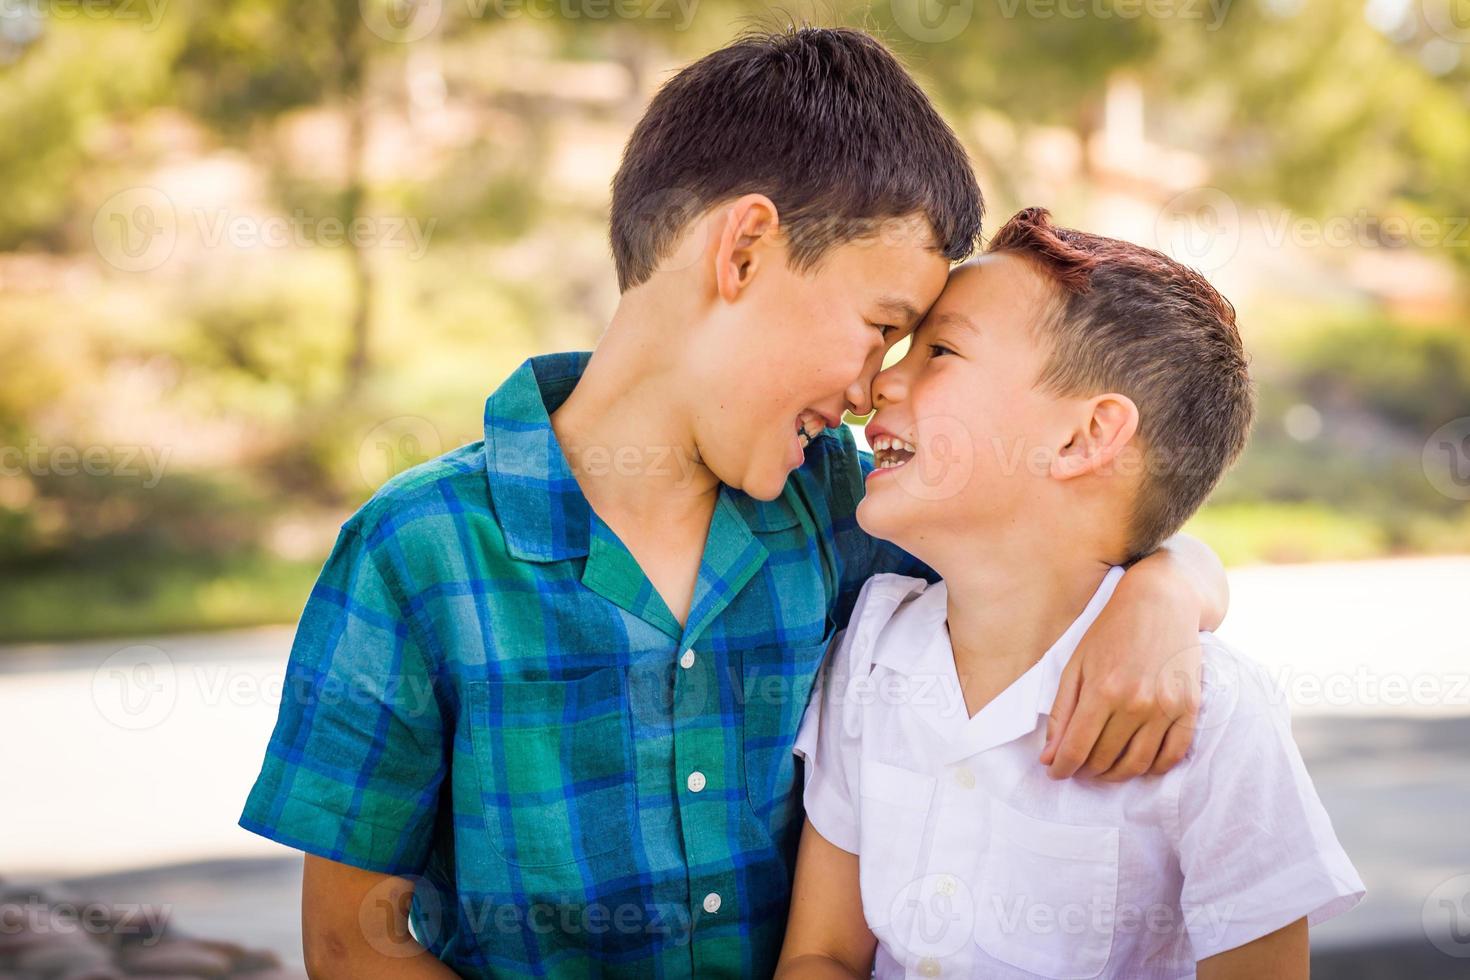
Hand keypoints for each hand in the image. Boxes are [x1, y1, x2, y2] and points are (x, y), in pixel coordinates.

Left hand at [1040, 564, 1203, 779]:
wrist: (1161, 603)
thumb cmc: (1111, 632)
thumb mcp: (1076, 665)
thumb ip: (1062, 712)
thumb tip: (1048, 757)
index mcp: (1102, 690)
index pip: (1076, 749)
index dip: (1061, 768)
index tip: (1055, 772)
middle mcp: (1135, 703)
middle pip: (1105, 759)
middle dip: (1086, 770)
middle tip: (1079, 766)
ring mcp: (1165, 707)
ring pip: (1138, 764)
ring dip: (1116, 775)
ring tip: (1103, 769)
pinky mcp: (1190, 708)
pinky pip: (1172, 756)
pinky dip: (1153, 768)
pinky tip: (1137, 763)